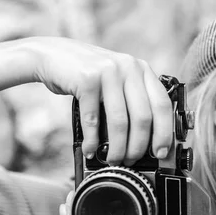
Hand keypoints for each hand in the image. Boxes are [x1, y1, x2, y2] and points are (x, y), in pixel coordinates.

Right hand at [27, 36, 172, 164]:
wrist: (51, 54)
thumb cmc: (87, 74)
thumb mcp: (118, 79)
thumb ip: (134, 99)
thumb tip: (147, 140)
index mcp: (142, 69)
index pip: (162, 105)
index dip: (164, 132)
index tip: (161, 152)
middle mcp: (129, 67)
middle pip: (143, 117)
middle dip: (138, 146)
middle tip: (131, 160)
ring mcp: (108, 71)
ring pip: (120, 121)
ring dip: (117, 148)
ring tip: (112, 160)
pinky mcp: (87, 79)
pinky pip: (94, 119)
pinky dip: (93, 140)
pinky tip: (91, 150)